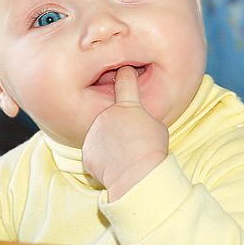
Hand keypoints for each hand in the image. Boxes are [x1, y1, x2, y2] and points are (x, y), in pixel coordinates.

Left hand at [82, 66, 167, 200]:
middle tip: (133, 142)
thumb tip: (135, 122)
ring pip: (103, 135)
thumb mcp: (157, 127)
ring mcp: (94, 132)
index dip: (126, 74)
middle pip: (113, 116)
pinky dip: (104, 159)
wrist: (136, 176)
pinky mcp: (87, 151)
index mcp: (127, 106)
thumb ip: (142, 118)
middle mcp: (106, 114)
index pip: (126, 82)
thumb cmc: (152, 151)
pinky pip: (96, 152)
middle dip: (120, 126)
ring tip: (125, 156)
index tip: (124, 68)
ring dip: (112, 143)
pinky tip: (115, 166)